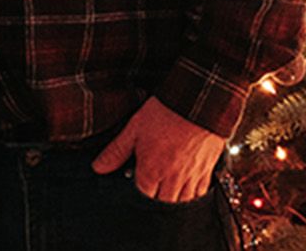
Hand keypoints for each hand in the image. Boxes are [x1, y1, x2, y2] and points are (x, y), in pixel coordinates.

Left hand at [91, 97, 230, 202]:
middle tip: (152, 187)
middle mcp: (172, 177)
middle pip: (163, 202)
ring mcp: (191, 175)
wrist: (199, 101)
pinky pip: (201, 192)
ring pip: (182, 201)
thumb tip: (98, 167)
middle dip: (156, 198)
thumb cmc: (167, 112)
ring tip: (168, 190)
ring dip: (174, 199)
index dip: (138, 192)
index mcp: (152, 170)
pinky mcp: (207, 168)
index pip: (143, 196)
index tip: (137, 182)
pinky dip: (193, 194)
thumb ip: (116, 151)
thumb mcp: (135, 128)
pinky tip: (188, 187)